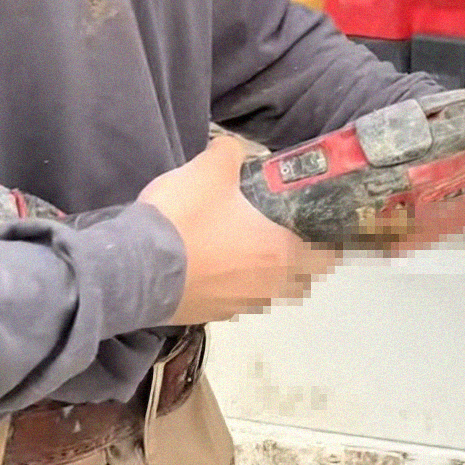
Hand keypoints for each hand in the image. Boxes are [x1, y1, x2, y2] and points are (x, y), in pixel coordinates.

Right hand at [138, 129, 340, 323]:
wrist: (135, 268)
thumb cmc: (184, 219)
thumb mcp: (207, 170)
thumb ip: (229, 153)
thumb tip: (233, 148)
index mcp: (281, 251)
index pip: (327, 255)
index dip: (328, 240)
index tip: (318, 226)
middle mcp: (269, 285)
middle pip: (301, 280)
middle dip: (297, 261)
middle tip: (280, 236)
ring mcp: (240, 305)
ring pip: (267, 293)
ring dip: (262, 276)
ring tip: (240, 253)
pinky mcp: (210, 316)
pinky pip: (233, 301)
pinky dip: (230, 287)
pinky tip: (208, 269)